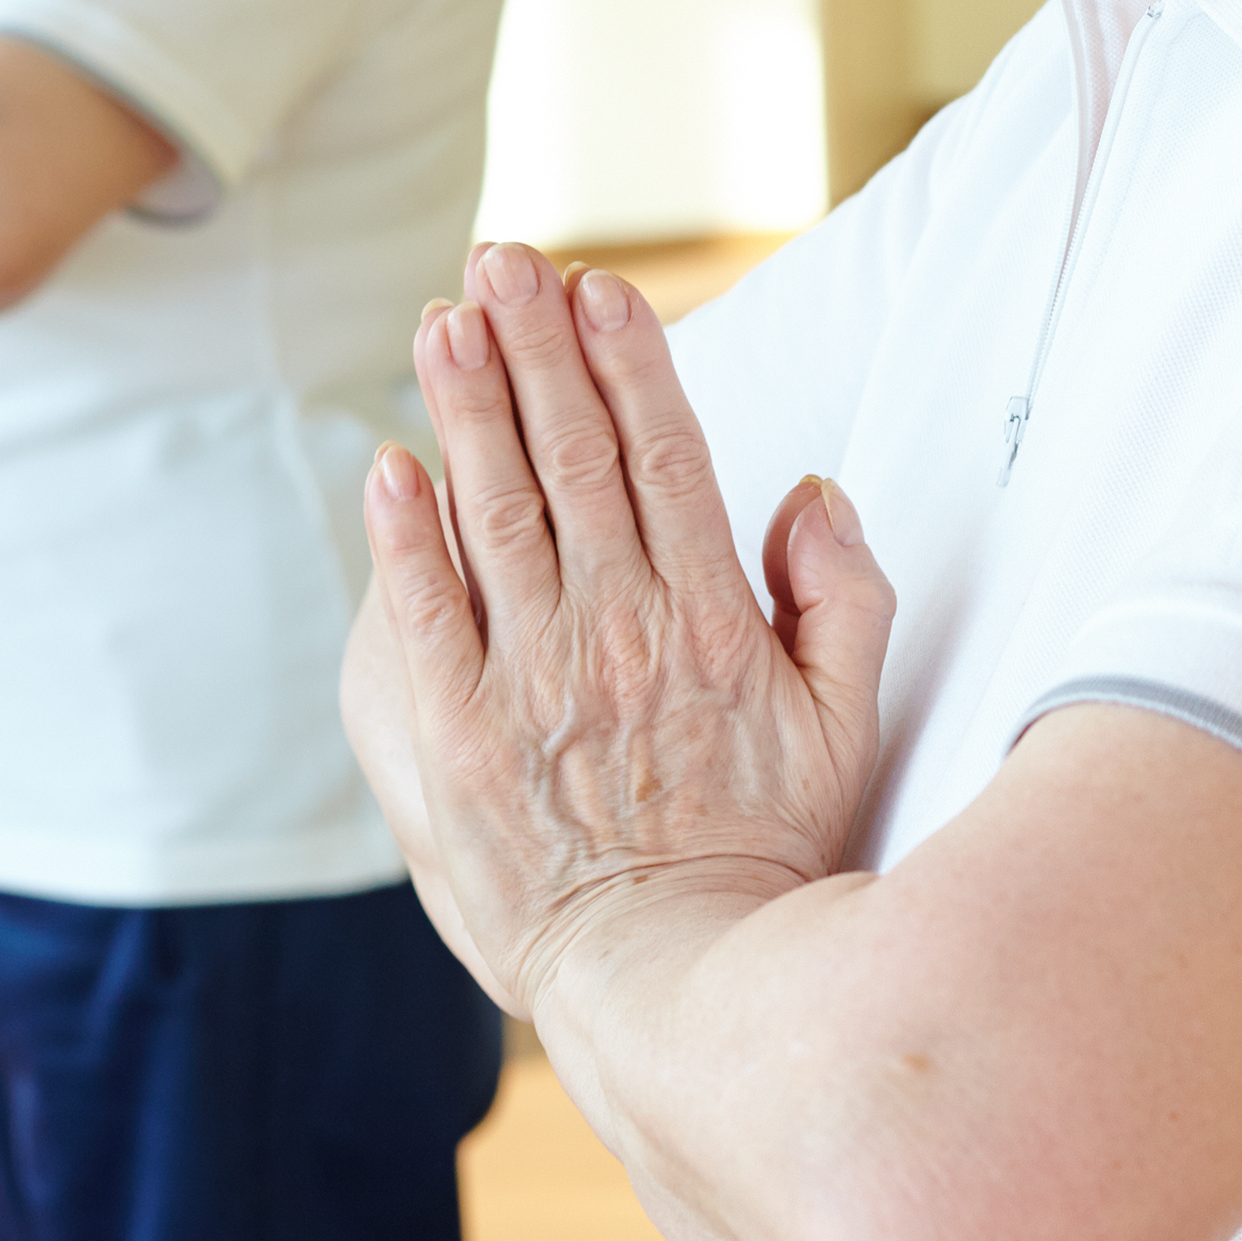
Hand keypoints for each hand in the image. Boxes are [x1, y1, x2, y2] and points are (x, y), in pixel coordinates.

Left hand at [343, 241, 895, 1018]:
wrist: (683, 981)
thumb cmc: (770, 853)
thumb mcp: (849, 723)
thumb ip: (844, 599)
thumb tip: (812, 490)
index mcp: (712, 619)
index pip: (666, 455)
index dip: (631, 360)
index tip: (602, 287)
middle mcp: (621, 631)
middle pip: (572, 456)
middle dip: (536, 346)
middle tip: (505, 260)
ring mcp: (535, 683)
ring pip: (496, 512)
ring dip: (468, 406)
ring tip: (445, 319)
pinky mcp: (460, 740)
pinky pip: (425, 618)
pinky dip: (405, 537)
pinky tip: (391, 465)